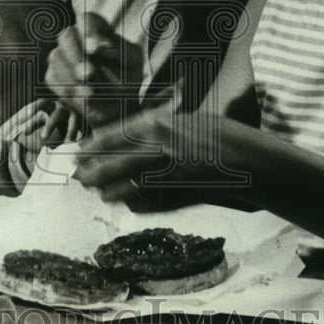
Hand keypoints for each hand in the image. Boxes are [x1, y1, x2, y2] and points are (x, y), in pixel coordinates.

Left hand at [0, 100, 82, 153]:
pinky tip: (67, 141)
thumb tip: (1, 136)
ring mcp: (67, 109)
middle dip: (31, 116)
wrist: (84, 121)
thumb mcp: (41, 126)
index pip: (26, 109)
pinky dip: (71, 132)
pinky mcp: (79, 117)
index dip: (14, 119)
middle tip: (22, 131)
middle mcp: (53, 104)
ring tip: (44, 137)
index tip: (2, 131)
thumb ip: (25, 131)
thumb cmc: (57, 126)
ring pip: (57, 114)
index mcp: (43, 105)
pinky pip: (75, 123)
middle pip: (40, 105)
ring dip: (50, 125)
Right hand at [45, 12, 142, 130]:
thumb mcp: (132, 62)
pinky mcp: (53, 75)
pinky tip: (84, 96)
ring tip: (93, 92)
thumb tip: (96, 45)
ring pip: (57, 57)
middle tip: (89, 74)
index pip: (87, 20)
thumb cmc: (127, 79)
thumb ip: (118, 50)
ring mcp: (61, 56)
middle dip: (77, 56)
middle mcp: (76, 38)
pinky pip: (53, 78)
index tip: (94, 49)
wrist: (118, 108)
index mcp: (98, 29)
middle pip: (66, 36)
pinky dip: (68, 89)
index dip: (88, 32)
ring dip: (73, 76)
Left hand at [73, 106, 243, 207]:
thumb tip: (124, 139)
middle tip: (78, 176)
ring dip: (109, 189)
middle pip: (113, 161)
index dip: (92, 146)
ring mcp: (166, 173)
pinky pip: (147, 199)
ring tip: (96, 192)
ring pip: (126, 184)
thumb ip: (153, 130)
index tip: (78, 151)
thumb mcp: (181, 122)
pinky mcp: (175, 194)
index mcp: (157, 124)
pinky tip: (124, 202)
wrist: (246, 158)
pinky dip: (133, 201)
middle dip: (93, 169)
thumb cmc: (215, 134)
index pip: (113, 135)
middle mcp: (157, 147)